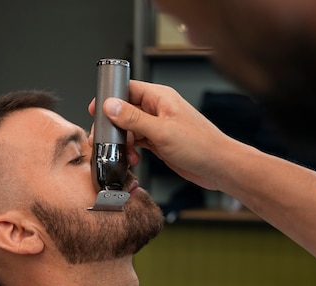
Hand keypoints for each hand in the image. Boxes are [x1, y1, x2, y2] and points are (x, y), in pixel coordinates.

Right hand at [89, 80, 234, 189]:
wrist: (219, 167)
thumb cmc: (200, 145)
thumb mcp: (162, 131)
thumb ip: (134, 118)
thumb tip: (110, 106)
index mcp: (160, 97)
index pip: (127, 89)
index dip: (110, 98)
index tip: (96, 110)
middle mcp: (158, 109)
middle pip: (124, 111)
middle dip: (113, 126)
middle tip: (104, 140)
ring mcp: (158, 126)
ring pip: (129, 129)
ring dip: (123, 142)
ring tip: (126, 154)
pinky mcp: (159, 142)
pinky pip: (137, 142)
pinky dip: (131, 150)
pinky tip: (133, 160)